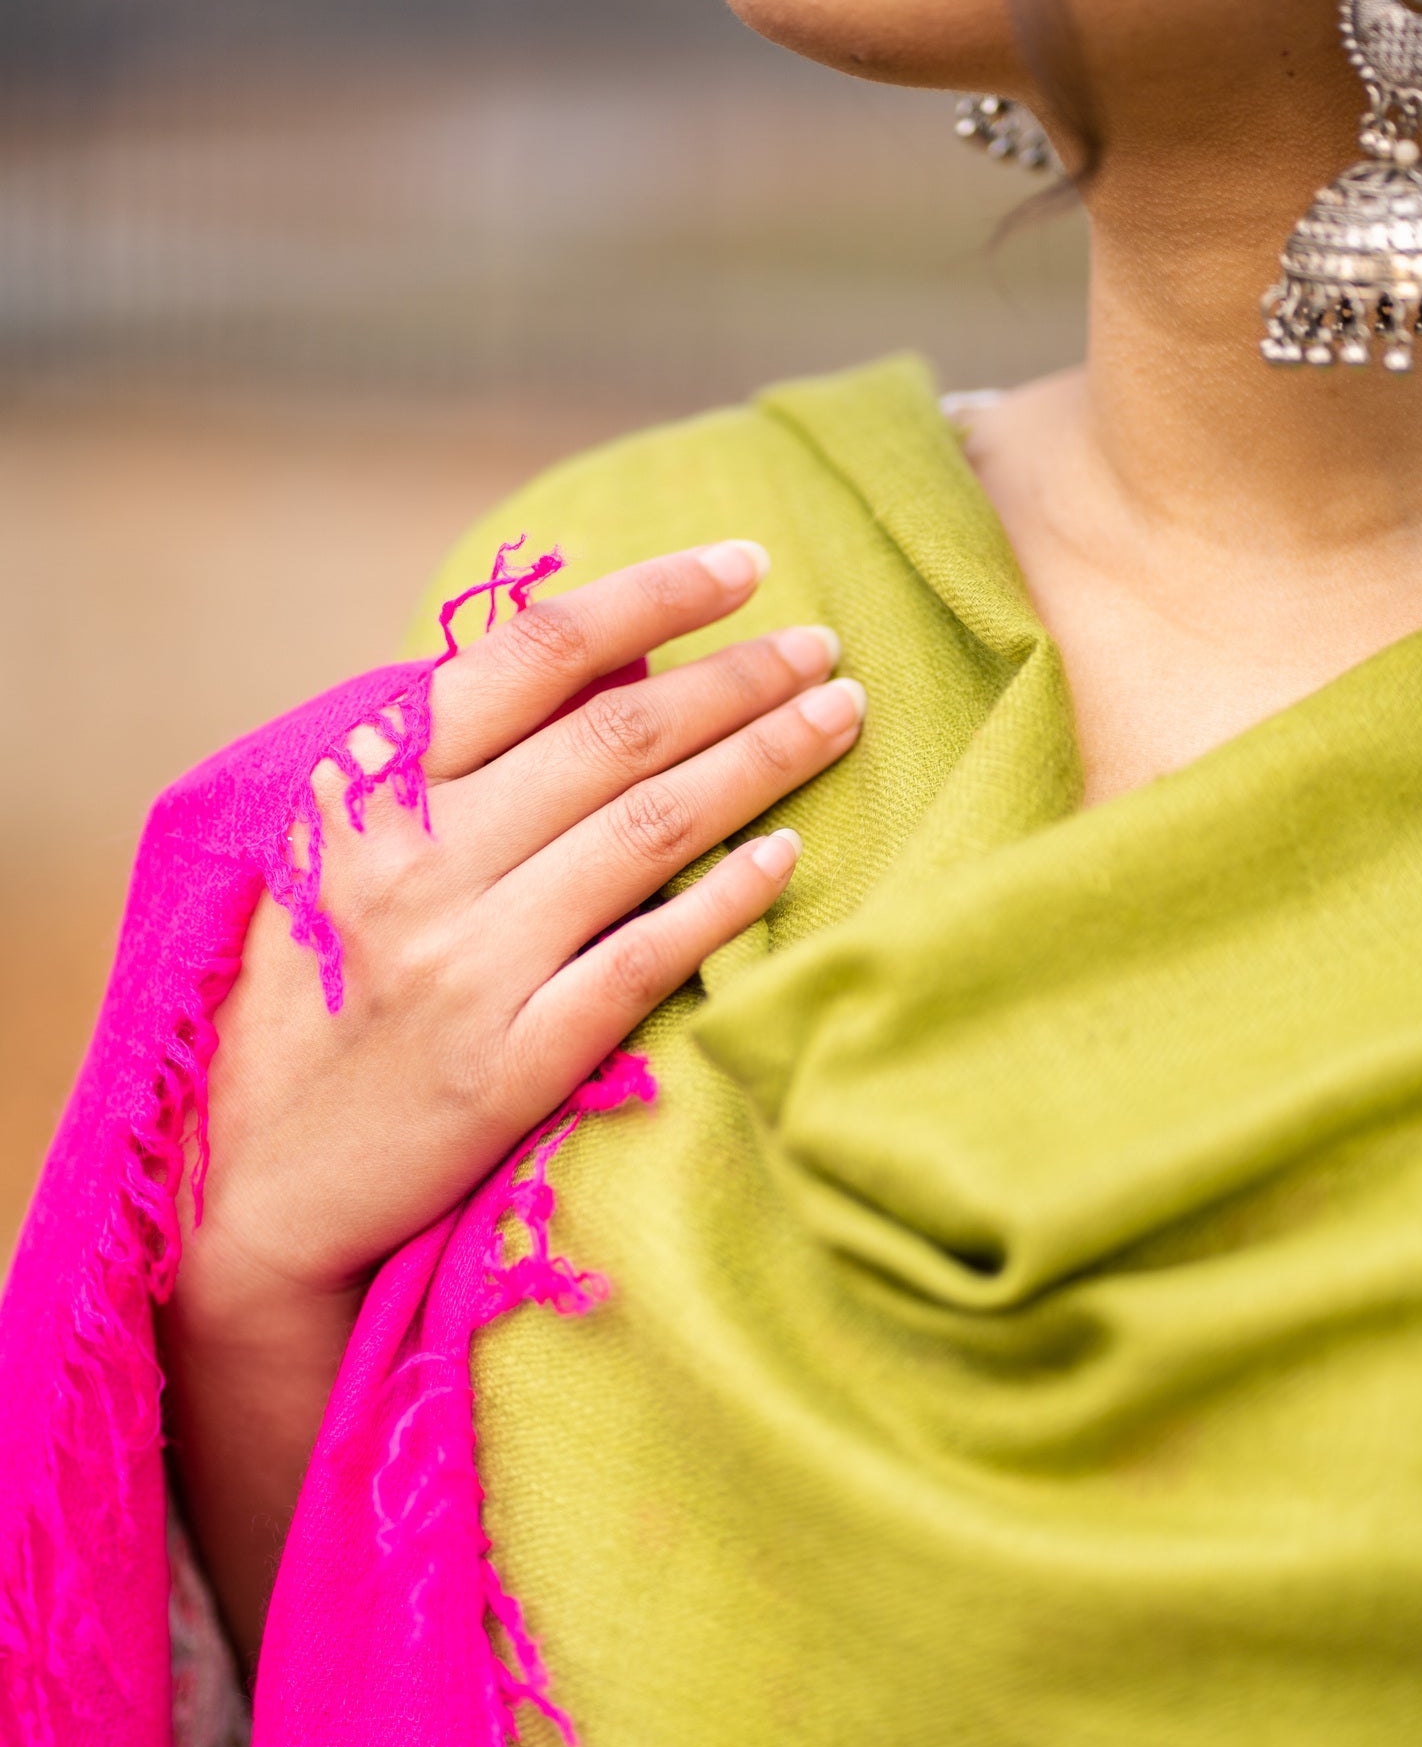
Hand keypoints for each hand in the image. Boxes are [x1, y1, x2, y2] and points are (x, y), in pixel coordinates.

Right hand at [160, 540, 863, 1665]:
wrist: (256, 1181)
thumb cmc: (312, 999)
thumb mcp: (334, 856)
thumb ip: (440, 768)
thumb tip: (599, 673)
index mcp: (366, 790)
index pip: (530, 655)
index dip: (650, 595)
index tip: (745, 565)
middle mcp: (415, 864)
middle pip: (617, 736)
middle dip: (741, 677)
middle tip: (828, 645)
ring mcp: (465, 965)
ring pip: (648, 832)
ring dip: (762, 762)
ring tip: (840, 718)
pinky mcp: (510, 1064)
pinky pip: (643, 962)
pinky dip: (723, 902)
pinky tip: (787, 857)